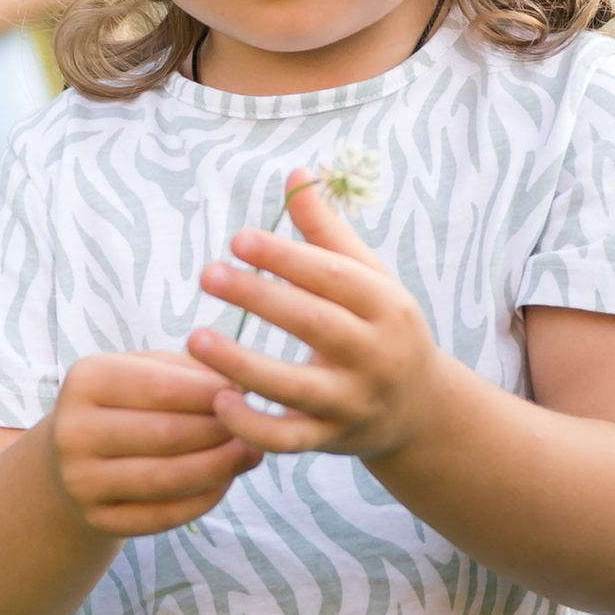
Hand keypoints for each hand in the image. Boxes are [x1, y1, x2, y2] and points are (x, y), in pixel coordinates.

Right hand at [49, 350, 260, 538]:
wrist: (70, 461)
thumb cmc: (124, 405)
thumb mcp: (144, 372)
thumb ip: (190, 372)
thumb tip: (243, 391)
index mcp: (85, 382)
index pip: (161, 387)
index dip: (212, 392)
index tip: (246, 392)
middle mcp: (72, 432)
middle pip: (167, 434)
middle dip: (221, 431)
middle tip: (256, 427)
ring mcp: (81, 482)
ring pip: (168, 478)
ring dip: (220, 467)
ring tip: (250, 453)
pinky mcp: (98, 520)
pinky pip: (164, 515)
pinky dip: (203, 499)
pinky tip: (224, 482)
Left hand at [186, 174, 443, 459]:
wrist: (420, 411)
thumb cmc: (383, 329)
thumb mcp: (370, 280)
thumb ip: (328, 233)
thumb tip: (296, 173)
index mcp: (387, 307)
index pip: (334, 277)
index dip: (287, 257)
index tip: (238, 239)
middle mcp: (375, 355)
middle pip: (314, 325)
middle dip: (259, 298)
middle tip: (207, 274)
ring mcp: (353, 403)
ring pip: (294, 387)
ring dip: (242, 364)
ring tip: (194, 339)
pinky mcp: (330, 441)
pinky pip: (287, 440)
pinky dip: (252, 426)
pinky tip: (217, 400)